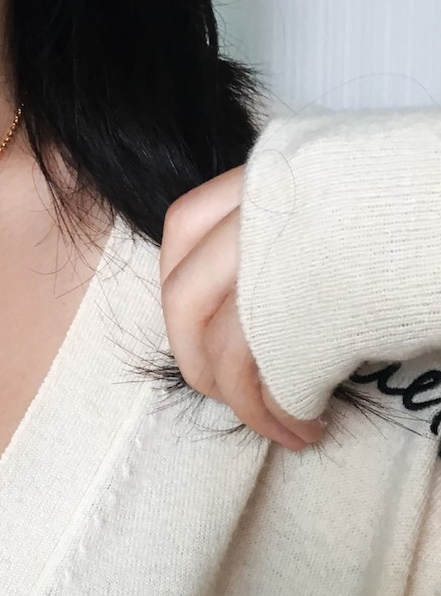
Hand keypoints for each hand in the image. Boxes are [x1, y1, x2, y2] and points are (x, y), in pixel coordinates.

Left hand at [159, 166, 326, 451]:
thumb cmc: (428, 201)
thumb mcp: (345, 197)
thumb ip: (291, 232)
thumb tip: (258, 305)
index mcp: (271, 169)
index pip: (183, 227)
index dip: (180, 288)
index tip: (200, 325)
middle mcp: (264, 207)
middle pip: (185, 299)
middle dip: (197, 360)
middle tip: (225, 393)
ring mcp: (285, 258)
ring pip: (227, 347)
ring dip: (247, 403)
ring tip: (283, 426)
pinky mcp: (319, 312)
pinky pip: (272, 376)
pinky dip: (281, 412)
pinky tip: (306, 424)